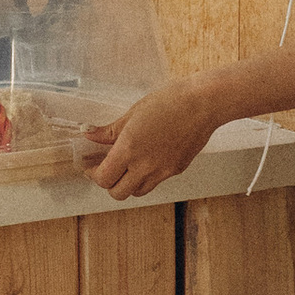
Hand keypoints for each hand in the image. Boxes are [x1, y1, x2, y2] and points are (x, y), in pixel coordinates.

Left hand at [88, 79, 222, 200]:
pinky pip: (156, 181)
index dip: (93, 175)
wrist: (203, 104)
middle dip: (108, 183)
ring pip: (137, 191)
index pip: (103, 178)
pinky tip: (146, 159)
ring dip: (127, 183)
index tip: (91, 166)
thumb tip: (91, 135)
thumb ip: (109, 131)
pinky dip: (146, 176)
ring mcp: (163, 171)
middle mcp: (145, 166)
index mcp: (129, 150)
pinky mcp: (176, 170)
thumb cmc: (170, 101)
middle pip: (118, 193)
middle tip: (105, 168)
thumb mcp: (133, 113)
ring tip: (125, 166)